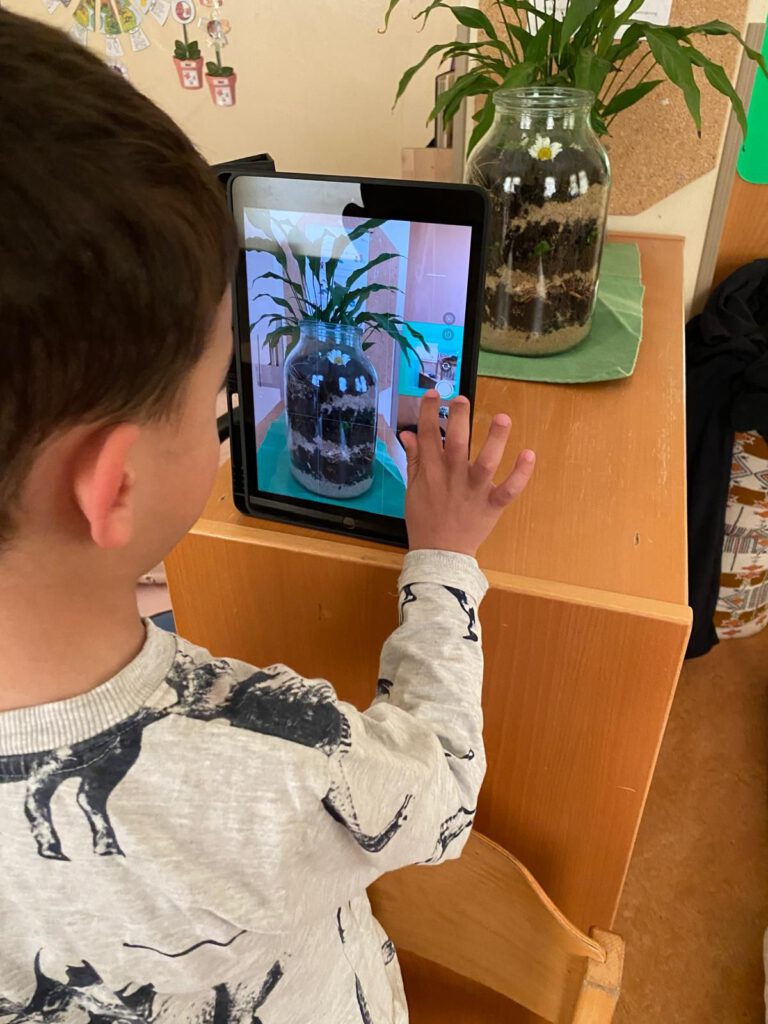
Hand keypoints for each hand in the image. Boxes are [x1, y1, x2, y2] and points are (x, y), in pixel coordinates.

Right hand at [400, 391, 534, 557]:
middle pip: (457, 444)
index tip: (434, 394)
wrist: (439, 554)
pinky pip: (509, 489)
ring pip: (486, 463)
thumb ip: (413, 459)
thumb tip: (408, 433)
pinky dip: (521, 474)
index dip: (430, 413)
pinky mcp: (492, 505)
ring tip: (502, 418)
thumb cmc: (424, 520)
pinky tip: (529, 454)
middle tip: (462, 399)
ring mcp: (474, 491)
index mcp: (431, 472)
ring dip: (495, 440)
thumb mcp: (412, 488)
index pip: (429, 436)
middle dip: (460, 419)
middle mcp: (453, 478)